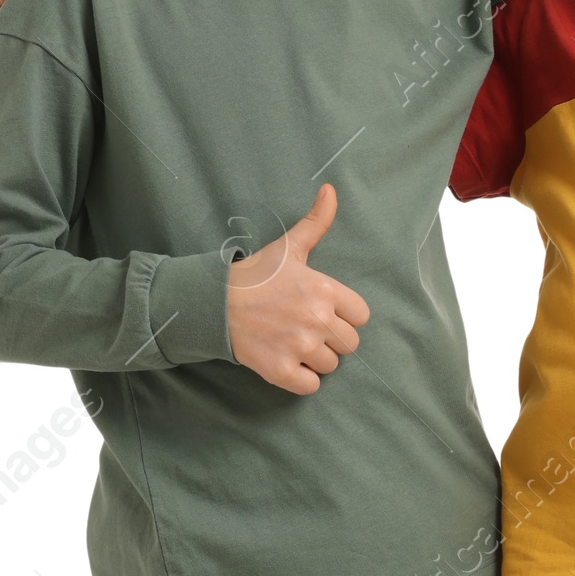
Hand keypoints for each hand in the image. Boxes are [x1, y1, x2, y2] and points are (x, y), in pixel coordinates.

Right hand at [226, 183, 370, 393]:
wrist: (214, 302)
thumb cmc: (256, 275)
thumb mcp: (289, 246)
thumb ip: (316, 222)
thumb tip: (331, 190)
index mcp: (325, 290)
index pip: (361, 316)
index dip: (344, 316)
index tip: (323, 311)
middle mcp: (317, 319)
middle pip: (349, 344)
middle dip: (330, 338)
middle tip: (303, 327)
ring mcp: (299, 347)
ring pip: (330, 366)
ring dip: (315, 359)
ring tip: (291, 342)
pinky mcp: (281, 371)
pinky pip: (310, 386)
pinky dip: (301, 379)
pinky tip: (285, 361)